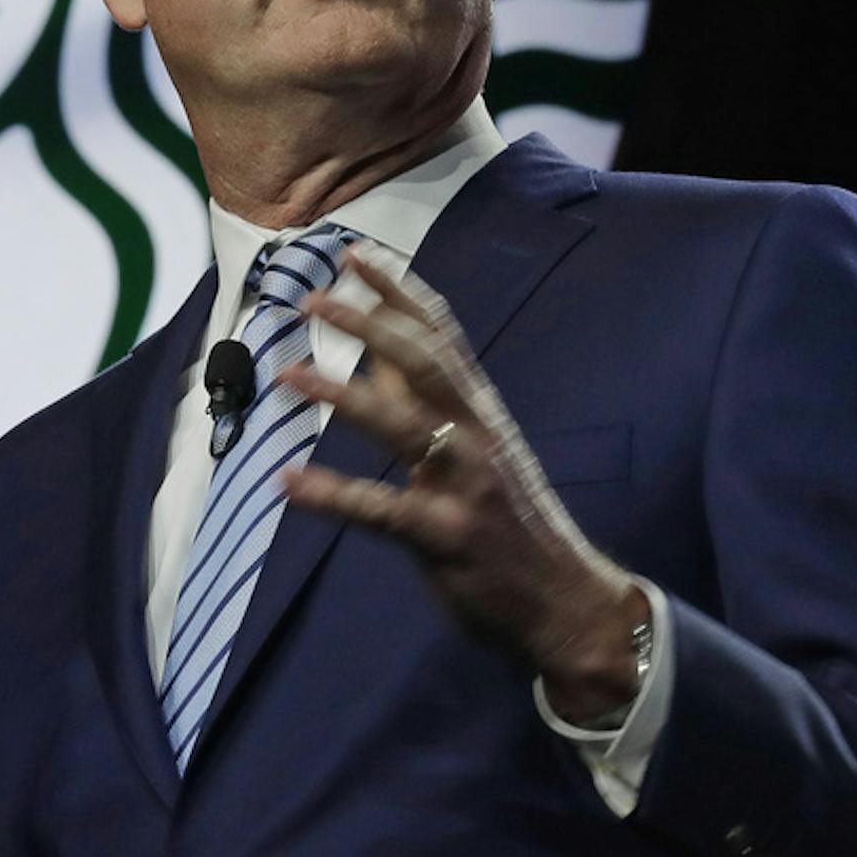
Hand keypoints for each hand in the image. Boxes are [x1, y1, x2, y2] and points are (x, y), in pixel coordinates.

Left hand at [280, 250, 647, 719]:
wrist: (569, 603)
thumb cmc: (511, 523)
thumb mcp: (477, 450)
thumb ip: (428, 403)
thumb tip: (375, 355)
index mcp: (480, 411)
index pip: (440, 334)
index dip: (397, 290)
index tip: (353, 254)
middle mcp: (476, 435)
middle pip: (423, 362)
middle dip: (368, 323)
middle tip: (312, 296)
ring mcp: (465, 485)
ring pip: (402, 425)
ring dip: (342, 395)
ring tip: (287, 372)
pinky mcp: (448, 536)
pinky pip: (383, 510)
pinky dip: (334, 494)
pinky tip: (288, 481)